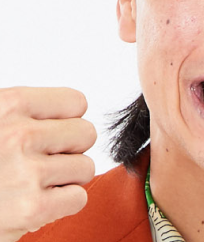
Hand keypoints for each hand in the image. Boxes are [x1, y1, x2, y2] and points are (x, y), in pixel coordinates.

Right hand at [0, 87, 96, 241]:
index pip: (76, 103)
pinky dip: (63, 204)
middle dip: (70, 149)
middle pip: (86, 134)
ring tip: (36, 182)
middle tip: (44, 160)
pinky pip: (78, 198)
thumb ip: (29, 113)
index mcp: (9, 105)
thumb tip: (74, 111)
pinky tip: (38, 201)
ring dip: (66, 178)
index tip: (49, 133)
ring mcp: (25, 172)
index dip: (67, 121)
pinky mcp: (31, 208)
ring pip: (86, 167)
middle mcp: (17, 135)